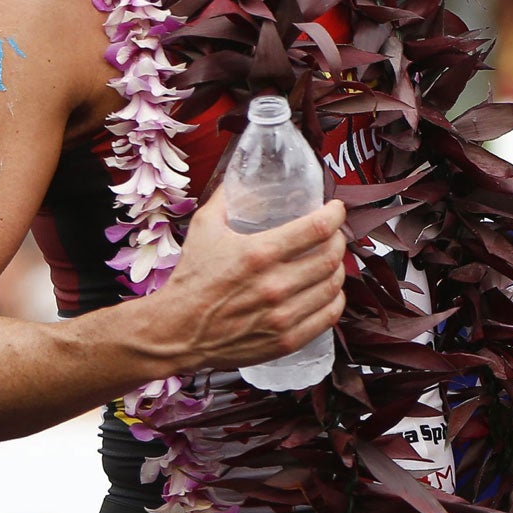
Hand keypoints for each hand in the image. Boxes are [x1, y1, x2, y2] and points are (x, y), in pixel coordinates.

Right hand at [149, 192, 347, 372]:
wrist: (174, 332)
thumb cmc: (190, 279)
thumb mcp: (204, 228)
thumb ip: (225, 197)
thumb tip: (239, 172)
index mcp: (259, 254)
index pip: (318, 228)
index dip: (336, 214)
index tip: (336, 209)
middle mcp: (275, 285)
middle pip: (332, 256)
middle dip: (338, 239)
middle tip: (332, 234)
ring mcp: (282, 315)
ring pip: (334, 285)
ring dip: (338, 269)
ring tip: (330, 261)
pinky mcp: (285, 340)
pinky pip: (328, 316)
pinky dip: (334, 300)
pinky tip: (327, 291)